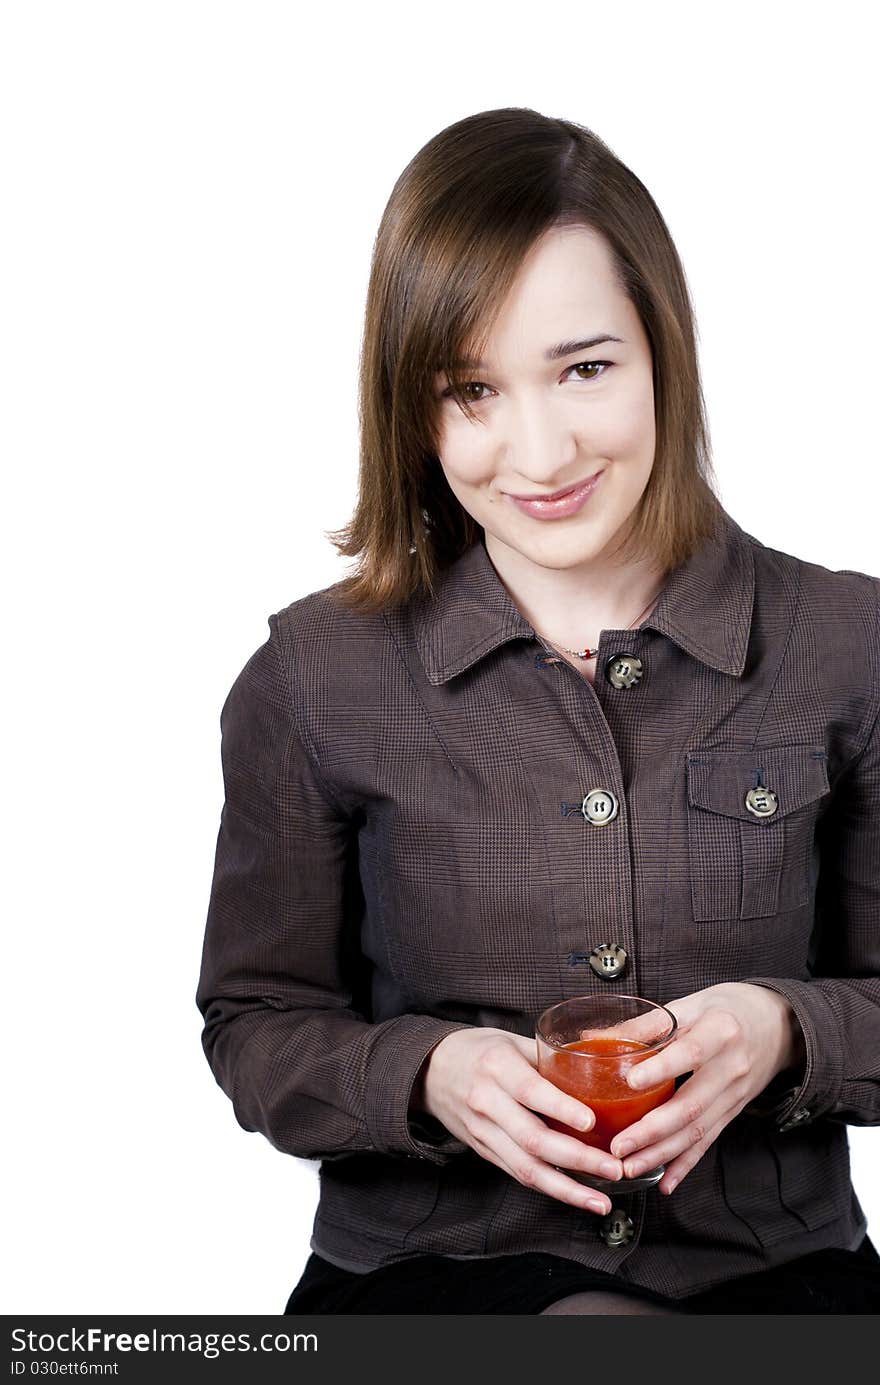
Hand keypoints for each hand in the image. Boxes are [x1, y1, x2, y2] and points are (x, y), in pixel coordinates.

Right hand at [418, 1027, 624, 1214]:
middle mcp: (487, 1102)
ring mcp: (483, 1132)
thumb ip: (548, 1058)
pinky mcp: (484, 1151)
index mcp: (497, 1066)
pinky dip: (550, 1187)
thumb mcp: (510, 1040)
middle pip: (533, 1139)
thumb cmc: (478, 1050)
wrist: (430, 1070)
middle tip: (613, 1167)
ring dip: (567, 1188)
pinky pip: (518, 1174)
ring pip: (526, 1168)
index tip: (591, 1122)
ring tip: (600, 1200)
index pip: (531, 1091)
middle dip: (577, 1159)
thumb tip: (596, 1072)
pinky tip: (576, 1194)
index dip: (561, 1109)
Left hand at [608, 983, 805, 1193]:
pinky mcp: (733, 1112)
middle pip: (692, 1104)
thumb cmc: (728, 1009)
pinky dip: (686, 1164)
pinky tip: (666, 1182)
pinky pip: (708, 1141)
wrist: (778, 1025)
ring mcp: (734, 1094)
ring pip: (698, 1130)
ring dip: (663, 1154)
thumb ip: (646, 1024)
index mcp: (720, 1031)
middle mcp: (731, 1067)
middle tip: (619, 1146)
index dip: (661, 1068)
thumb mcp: (691, 1003)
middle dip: (653, 1131)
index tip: (631, 1082)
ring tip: (631, 1167)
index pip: (690, 1052)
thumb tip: (594, 1039)